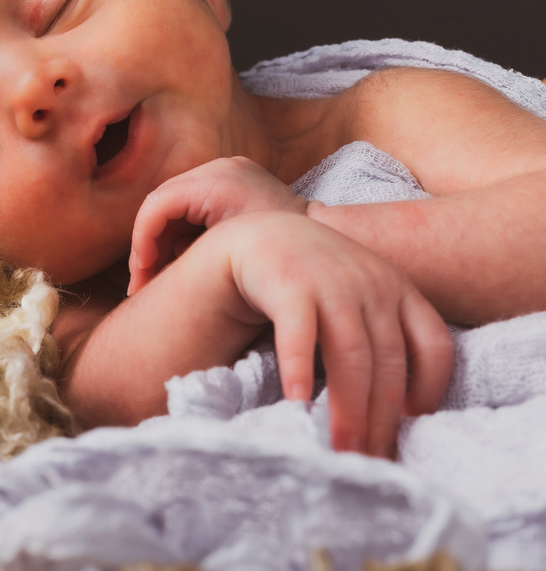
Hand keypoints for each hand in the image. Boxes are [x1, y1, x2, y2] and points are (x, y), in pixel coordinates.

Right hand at [129, 157, 308, 294]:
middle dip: (147, 244)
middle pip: (160, 204)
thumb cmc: (278, 256)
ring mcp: (224, 170)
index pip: (156, 205)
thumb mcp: (225, 260)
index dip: (142, 241)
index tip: (142, 275)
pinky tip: (179, 262)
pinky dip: (179, 233)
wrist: (325, 239)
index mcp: (214, 181)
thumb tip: (145, 276)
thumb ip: (183, 259)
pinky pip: (190, 206)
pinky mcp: (230, 180)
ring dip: (161, 240)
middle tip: (141, 282)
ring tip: (157, 276)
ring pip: (172, 207)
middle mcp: (216, 167)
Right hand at [207, 211, 453, 457]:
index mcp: (399, 289)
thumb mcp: (363, 299)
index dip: (429, 390)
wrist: (263, 236)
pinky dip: (300, 370)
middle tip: (370, 461)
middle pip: (388, 363)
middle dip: (381, 418)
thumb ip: (385, 337)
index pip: (434, 346)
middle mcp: (373, 285)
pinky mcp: (289, 285)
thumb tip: (403, 411)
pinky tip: (297, 403)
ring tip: (340, 448)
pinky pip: (299, 335)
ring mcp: (332, 283)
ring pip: (350, 356)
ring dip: (347, 408)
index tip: (410, 427)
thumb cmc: (317, 280)